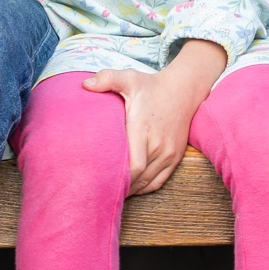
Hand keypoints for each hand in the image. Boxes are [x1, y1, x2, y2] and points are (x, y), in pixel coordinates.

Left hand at [84, 41, 225, 194]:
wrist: (183, 90)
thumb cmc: (151, 86)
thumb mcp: (129, 78)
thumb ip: (107, 79)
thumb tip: (84, 84)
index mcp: (143, 128)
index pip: (133, 165)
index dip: (117, 177)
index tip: (99, 178)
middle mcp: (159, 144)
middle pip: (138, 177)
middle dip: (119, 185)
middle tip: (99, 187)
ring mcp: (169, 153)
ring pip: (147, 182)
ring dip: (130, 189)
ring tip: (111, 191)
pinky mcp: (175, 157)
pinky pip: (158, 181)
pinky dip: (144, 187)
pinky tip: (130, 187)